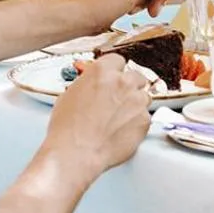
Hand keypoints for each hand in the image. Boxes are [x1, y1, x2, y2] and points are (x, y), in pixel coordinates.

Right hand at [46, 55, 151, 177]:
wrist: (76, 152)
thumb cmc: (68, 127)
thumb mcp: (70, 94)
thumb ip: (89, 84)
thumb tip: (95, 85)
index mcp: (102, 71)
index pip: (118, 61)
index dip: (115, 72)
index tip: (114, 79)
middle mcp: (123, 82)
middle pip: (136, 76)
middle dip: (129, 86)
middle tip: (119, 100)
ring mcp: (137, 101)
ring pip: (144, 96)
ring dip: (135, 104)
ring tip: (119, 118)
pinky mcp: (145, 120)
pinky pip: (145, 117)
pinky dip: (137, 122)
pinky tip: (122, 131)